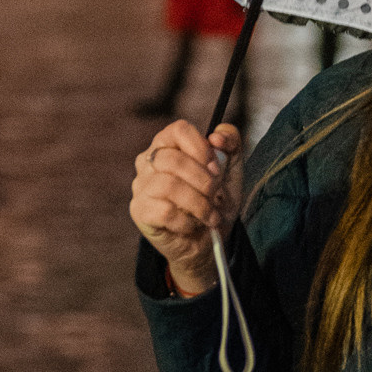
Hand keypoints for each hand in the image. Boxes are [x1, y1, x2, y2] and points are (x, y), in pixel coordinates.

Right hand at [130, 120, 239, 296]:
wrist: (209, 241)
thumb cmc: (215, 202)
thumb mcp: (232, 170)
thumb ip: (231, 143)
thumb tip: (217, 136)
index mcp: (168, 144)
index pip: (178, 130)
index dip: (201, 148)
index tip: (216, 168)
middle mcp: (148, 161)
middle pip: (172, 159)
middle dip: (203, 180)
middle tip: (216, 195)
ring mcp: (141, 186)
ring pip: (168, 185)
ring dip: (198, 203)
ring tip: (210, 214)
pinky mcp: (140, 211)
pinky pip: (164, 211)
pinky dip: (187, 221)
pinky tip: (193, 224)